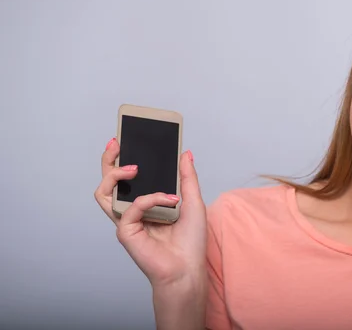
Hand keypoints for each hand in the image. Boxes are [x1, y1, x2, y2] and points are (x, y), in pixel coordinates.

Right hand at [94, 138, 206, 288]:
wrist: (188, 268)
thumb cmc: (190, 240)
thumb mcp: (193, 201)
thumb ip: (186, 177)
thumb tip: (185, 153)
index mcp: (145, 202)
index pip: (127, 177)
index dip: (120, 158)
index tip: (123, 138)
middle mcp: (132, 210)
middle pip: (108, 181)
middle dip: (107, 160)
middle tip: (116, 142)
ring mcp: (126, 220)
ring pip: (104, 193)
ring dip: (115, 175)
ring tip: (134, 167)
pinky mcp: (125, 231)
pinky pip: (131, 208)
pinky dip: (149, 200)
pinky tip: (168, 201)